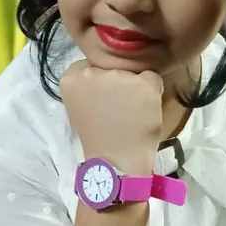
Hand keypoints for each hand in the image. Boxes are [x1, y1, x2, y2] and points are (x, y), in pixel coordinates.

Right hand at [60, 60, 163, 174]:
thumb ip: (90, 82)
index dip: (99, 79)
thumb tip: (113, 66)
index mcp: (72, 77)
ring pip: (133, 70)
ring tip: (130, 110)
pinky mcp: (144, 85)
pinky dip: (153, 92)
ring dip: (135, 85)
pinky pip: (153, 78)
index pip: (90, 64)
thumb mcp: (82, 100)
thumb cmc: (99, 132)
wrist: (116, 161)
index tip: (99, 98)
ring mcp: (119, 77)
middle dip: (117, 80)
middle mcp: (93, 72)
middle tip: (115, 106)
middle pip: (113, 65)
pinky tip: (144, 110)